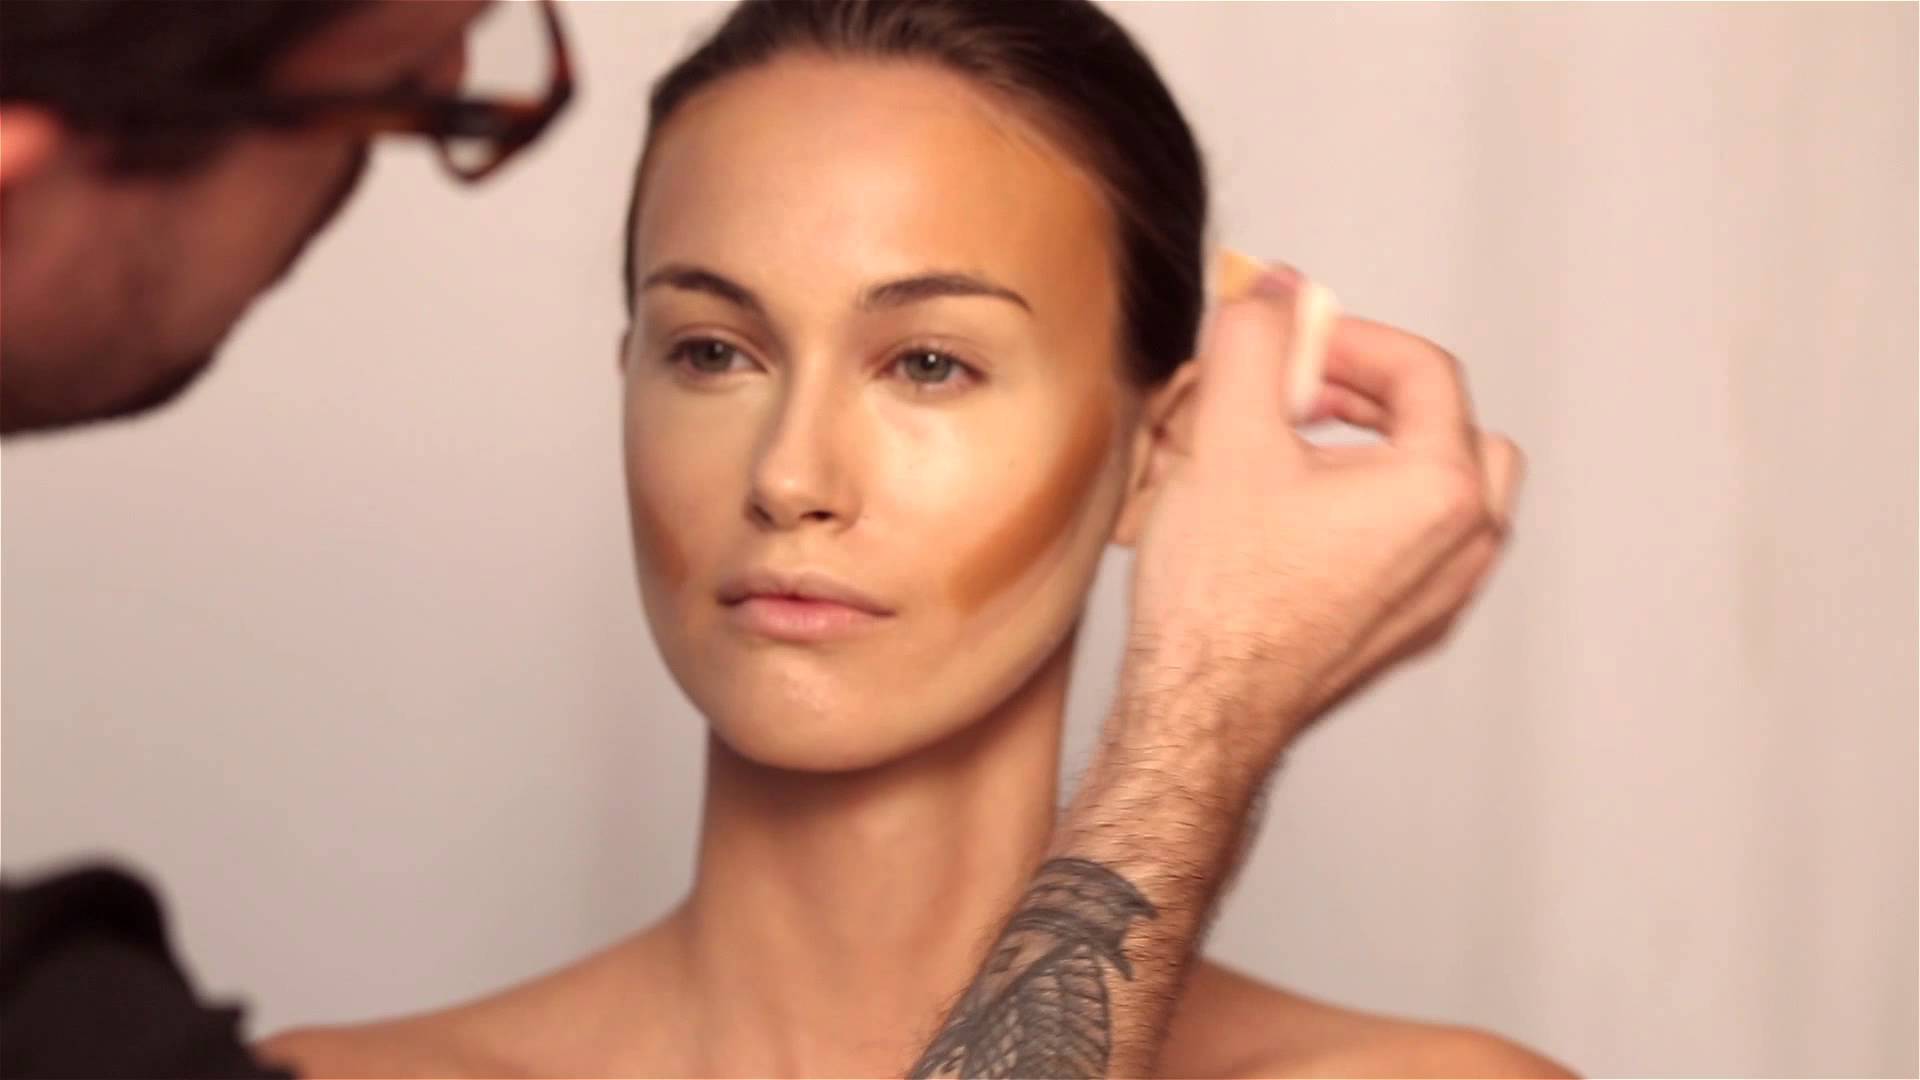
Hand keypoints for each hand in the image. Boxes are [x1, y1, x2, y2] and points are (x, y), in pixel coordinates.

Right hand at [1124, 269, 1523, 769]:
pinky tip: (1300, 517)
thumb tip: (1274, 291)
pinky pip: (1418, 544)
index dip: (1349, 338)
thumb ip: (1259, 341)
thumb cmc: (1220, 601)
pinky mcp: (1408, 631)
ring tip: (1298, 453)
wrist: (1202, 711)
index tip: (1293, 343)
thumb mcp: (1227, 436)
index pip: (1422, 370)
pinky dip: (1374, 509)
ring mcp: (1442, 597)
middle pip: (1452, 426)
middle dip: (1376, 394)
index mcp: (1442, 489)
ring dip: (1381, 451)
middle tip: (1301, 393)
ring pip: (1442, 488)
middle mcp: (1463, 546)